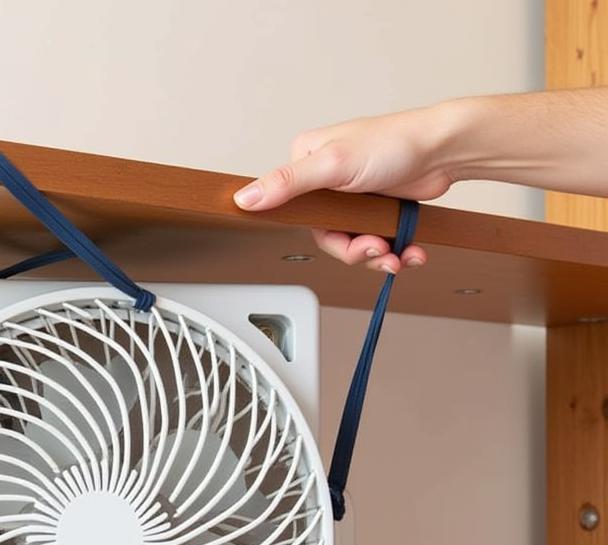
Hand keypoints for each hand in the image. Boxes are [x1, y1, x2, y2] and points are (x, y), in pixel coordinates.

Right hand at [232, 105, 458, 272]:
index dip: (323, 235)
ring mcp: (354, 197)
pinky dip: (394, 252)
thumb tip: (244, 198)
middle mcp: (327, 181)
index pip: (298, 214)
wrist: (445, 149)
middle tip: (374, 247)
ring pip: (352, 244)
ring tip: (396, 254)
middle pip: (328, 236)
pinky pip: (376, 242)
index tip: (342, 239)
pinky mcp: (378, 209)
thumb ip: (288, 184)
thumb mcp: (333, 164)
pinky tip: (408, 252)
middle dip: (356, 250)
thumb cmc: (395, 143)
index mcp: (307, 162)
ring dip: (377, 256)